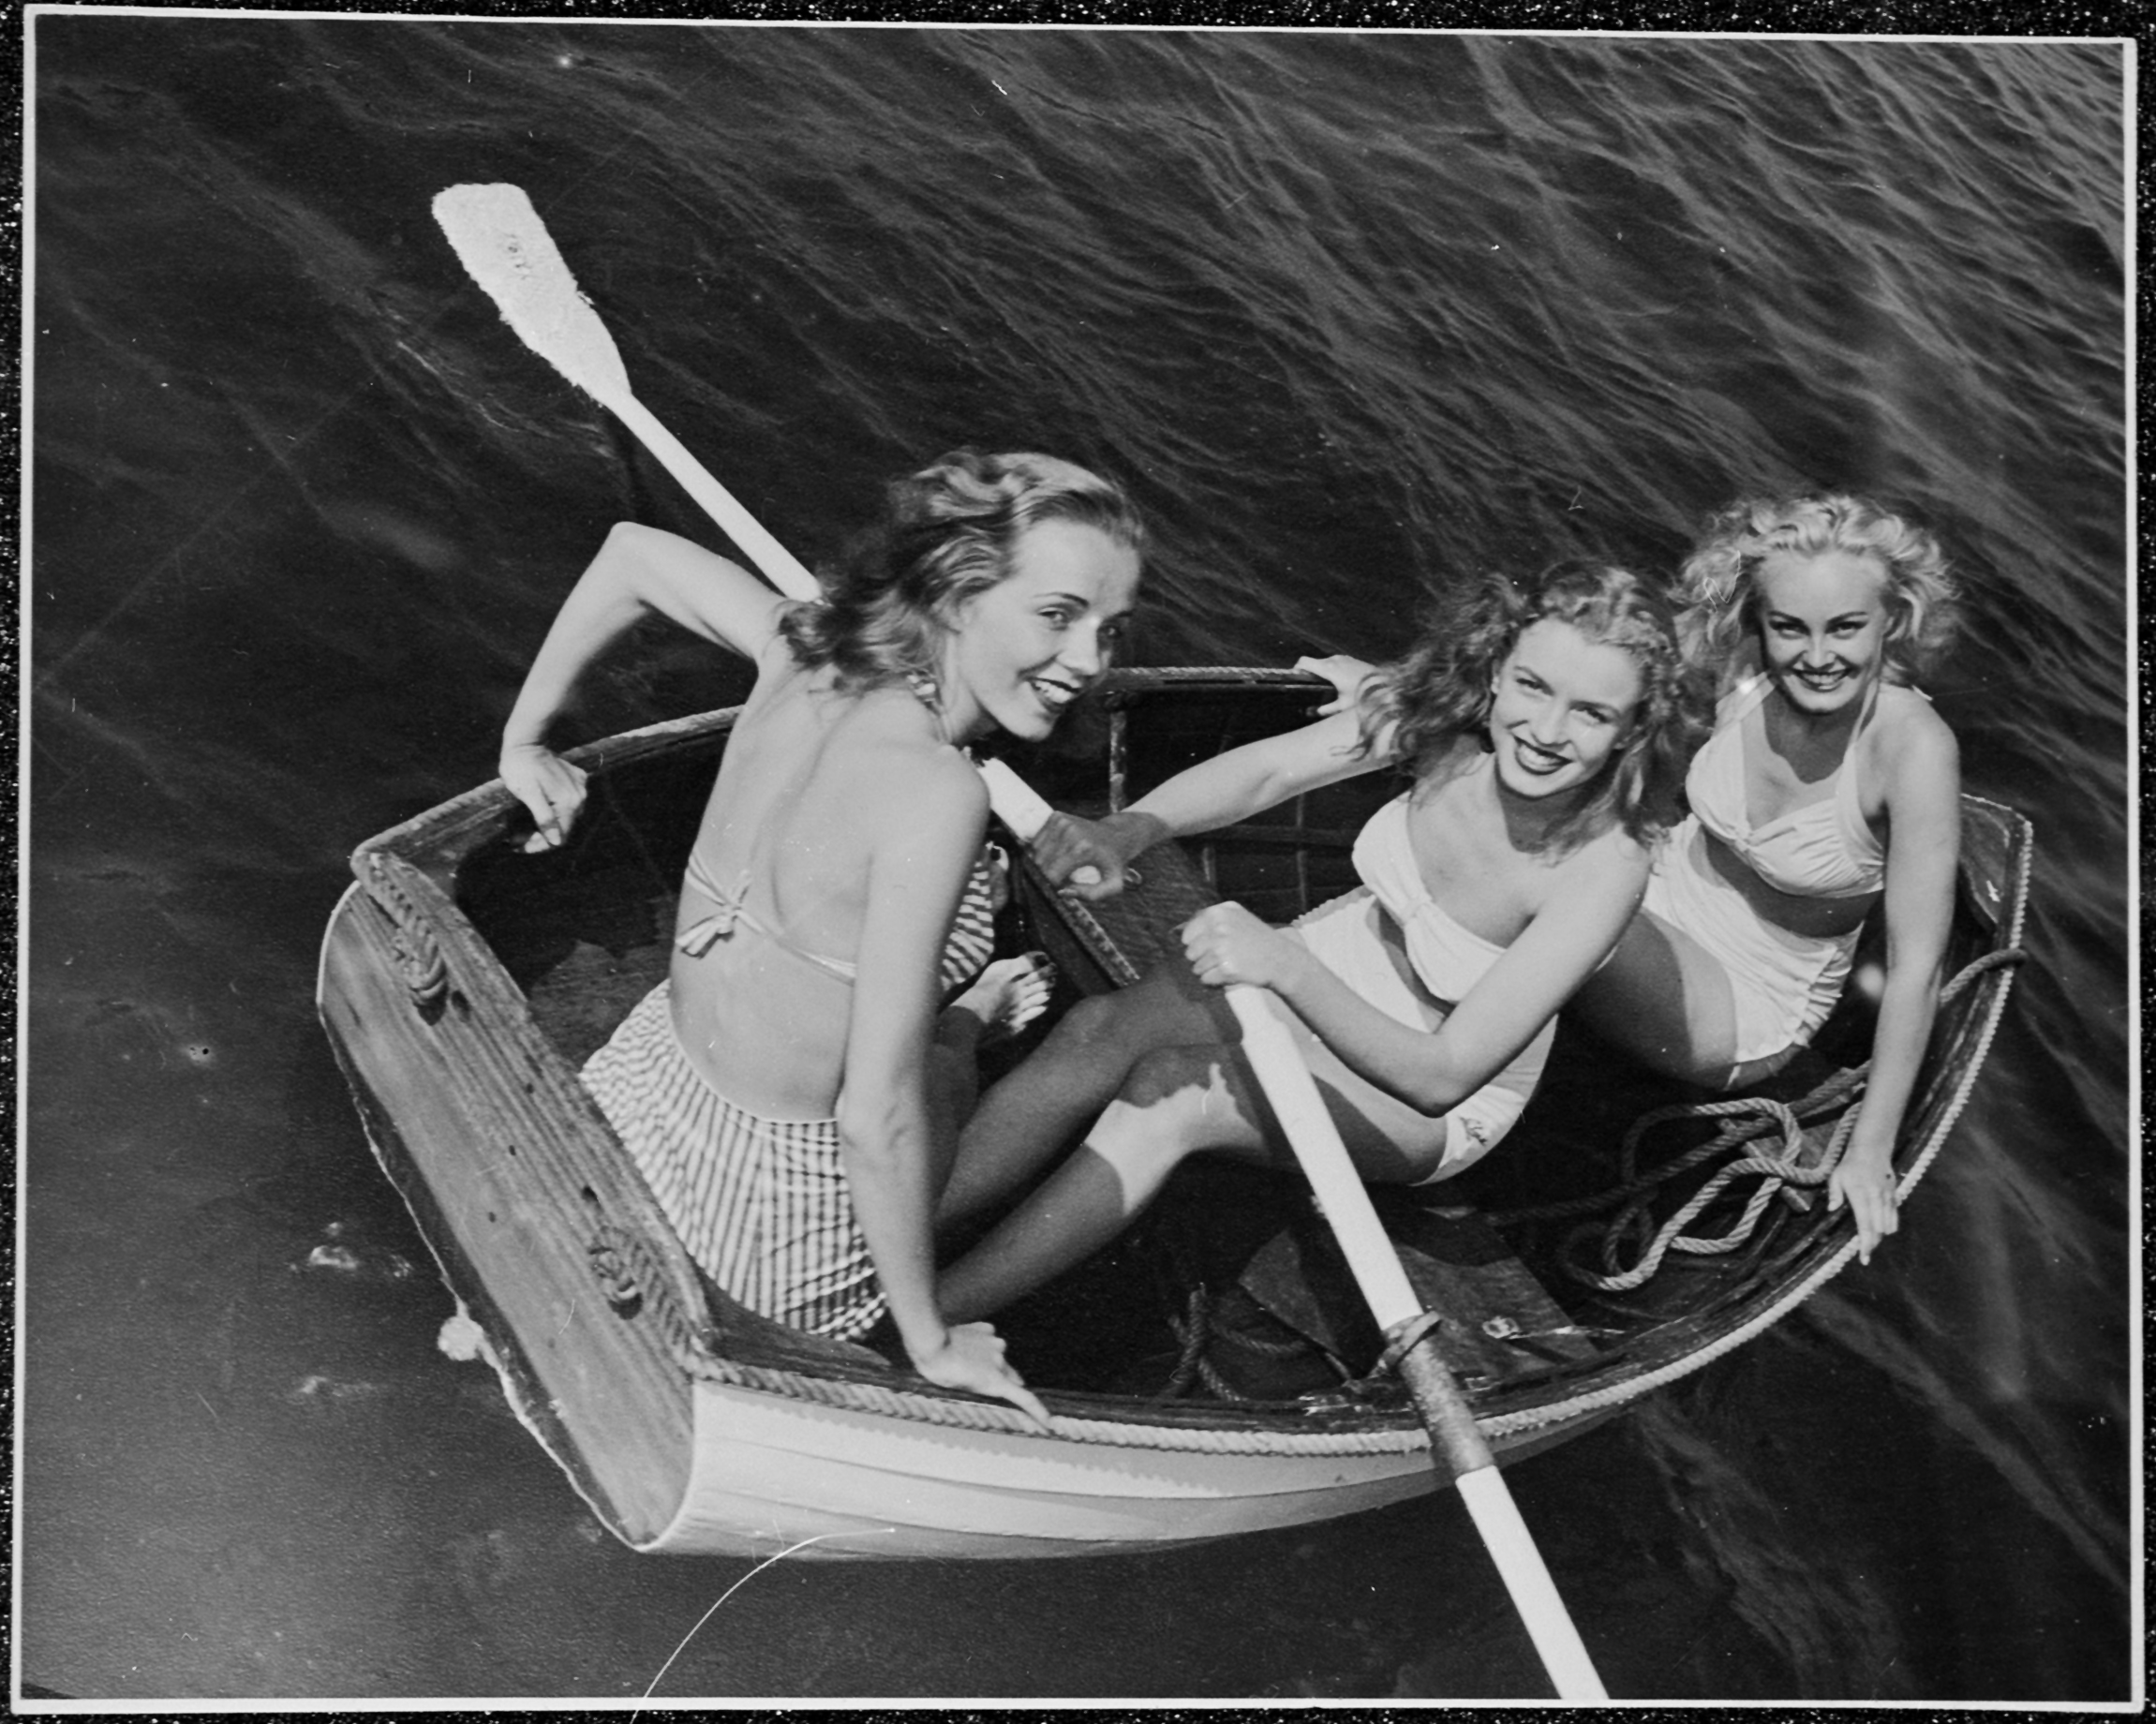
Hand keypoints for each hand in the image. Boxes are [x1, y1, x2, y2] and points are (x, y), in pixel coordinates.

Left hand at [500, 742, 587, 852]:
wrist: (525, 742)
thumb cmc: (521, 768)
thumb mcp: (528, 794)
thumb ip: (544, 817)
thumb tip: (557, 841)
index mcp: (570, 802)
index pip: (559, 836)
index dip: (538, 845)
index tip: (516, 845)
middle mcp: (580, 796)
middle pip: (563, 828)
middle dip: (539, 837)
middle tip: (515, 838)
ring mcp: (580, 787)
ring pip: (565, 818)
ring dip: (545, 826)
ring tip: (522, 829)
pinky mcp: (576, 780)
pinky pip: (567, 804)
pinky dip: (552, 812)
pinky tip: (537, 812)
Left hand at [909, 1321, 1050, 1428]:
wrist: (931, 1344)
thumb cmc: (941, 1372)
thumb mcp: (962, 1390)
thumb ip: (983, 1386)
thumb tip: (993, 1382)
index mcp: (995, 1381)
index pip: (1024, 1398)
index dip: (1038, 1411)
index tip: (1049, 1422)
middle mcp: (1001, 1361)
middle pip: (1011, 1376)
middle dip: (1006, 1382)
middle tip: (987, 1385)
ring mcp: (994, 1343)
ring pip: (998, 1356)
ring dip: (990, 1361)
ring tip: (966, 1361)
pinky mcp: (986, 1329)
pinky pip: (989, 1339)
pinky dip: (983, 1344)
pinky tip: (967, 1344)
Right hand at [1030, 810, 1161, 900]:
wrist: (1118, 835)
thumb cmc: (1114, 864)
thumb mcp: (1112, 885)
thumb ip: (1090, 895)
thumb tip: (1062, 892)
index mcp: (1083, 849)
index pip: (1051, 874)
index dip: (1053, 885)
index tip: (1063, 887)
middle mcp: (1069, 832)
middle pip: (1040, 863)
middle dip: (1046, 875)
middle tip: (1063, 877)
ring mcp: (1061, 821)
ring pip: (1034, 852)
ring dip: (1043, 863)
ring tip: (1061, 865)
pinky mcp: (1056, 816)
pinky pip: (1036, 840)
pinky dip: (1042, 851)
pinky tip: (1057, 854)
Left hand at [1180, 901, 1305, 993]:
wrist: (1281, 958)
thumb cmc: (1256, 937)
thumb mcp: (1236, 915)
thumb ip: (1210, 918)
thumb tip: (1179, 930)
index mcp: (1218, 913)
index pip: (1187, 934)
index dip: (1195, 944)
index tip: (1208, 948)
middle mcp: (1219, 929)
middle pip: (1190, 953)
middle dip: (1202, 959)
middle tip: (1221, 959)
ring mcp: (1222, 949)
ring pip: (1197, 968)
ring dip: (1209, 971)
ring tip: (1228, 965)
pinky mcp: (1227, 968)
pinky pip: (1206, 980)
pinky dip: (1215, 981)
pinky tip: (1230, 974)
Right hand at [1295, 653, 1379, 716]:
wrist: (1385, 685)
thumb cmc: (1363, 696)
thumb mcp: (1342, 706)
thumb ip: (1325, 710)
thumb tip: (1312, 713)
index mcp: (1329, 669)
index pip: (1304, 661)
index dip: (1296, 669)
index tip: (1296, 679)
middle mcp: (1334, 660)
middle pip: (1313, 662)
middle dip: (1309, 673)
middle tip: (1310, 688)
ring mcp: (1342, 658)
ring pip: (1323, 662)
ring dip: (1320, 672)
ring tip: (1324, 687)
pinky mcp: (1349, 659)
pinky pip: (1333, 663)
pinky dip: (1330, 670)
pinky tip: (1336, 683)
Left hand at [1827, 1138, 1900, 1264]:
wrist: (1872, 1150)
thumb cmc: (1850, 1165)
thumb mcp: (1836, 1177)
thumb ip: (1834, 1193)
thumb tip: (1831, 1209)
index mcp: (1861, 1195)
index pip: (1865, 1225)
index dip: (1865, 1244)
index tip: (1863, 1258)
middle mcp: (1876, 1198)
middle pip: (1878, 1229)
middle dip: (1873, 1244)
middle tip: (1865, 1254)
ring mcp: (1887, 1197)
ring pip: (1888, 1224)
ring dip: (1881, 1236)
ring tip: (1871, 1244)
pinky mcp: (1894, 1195)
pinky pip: (1894, 1215)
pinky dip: (1890, 1225)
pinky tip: (1882, 1231)